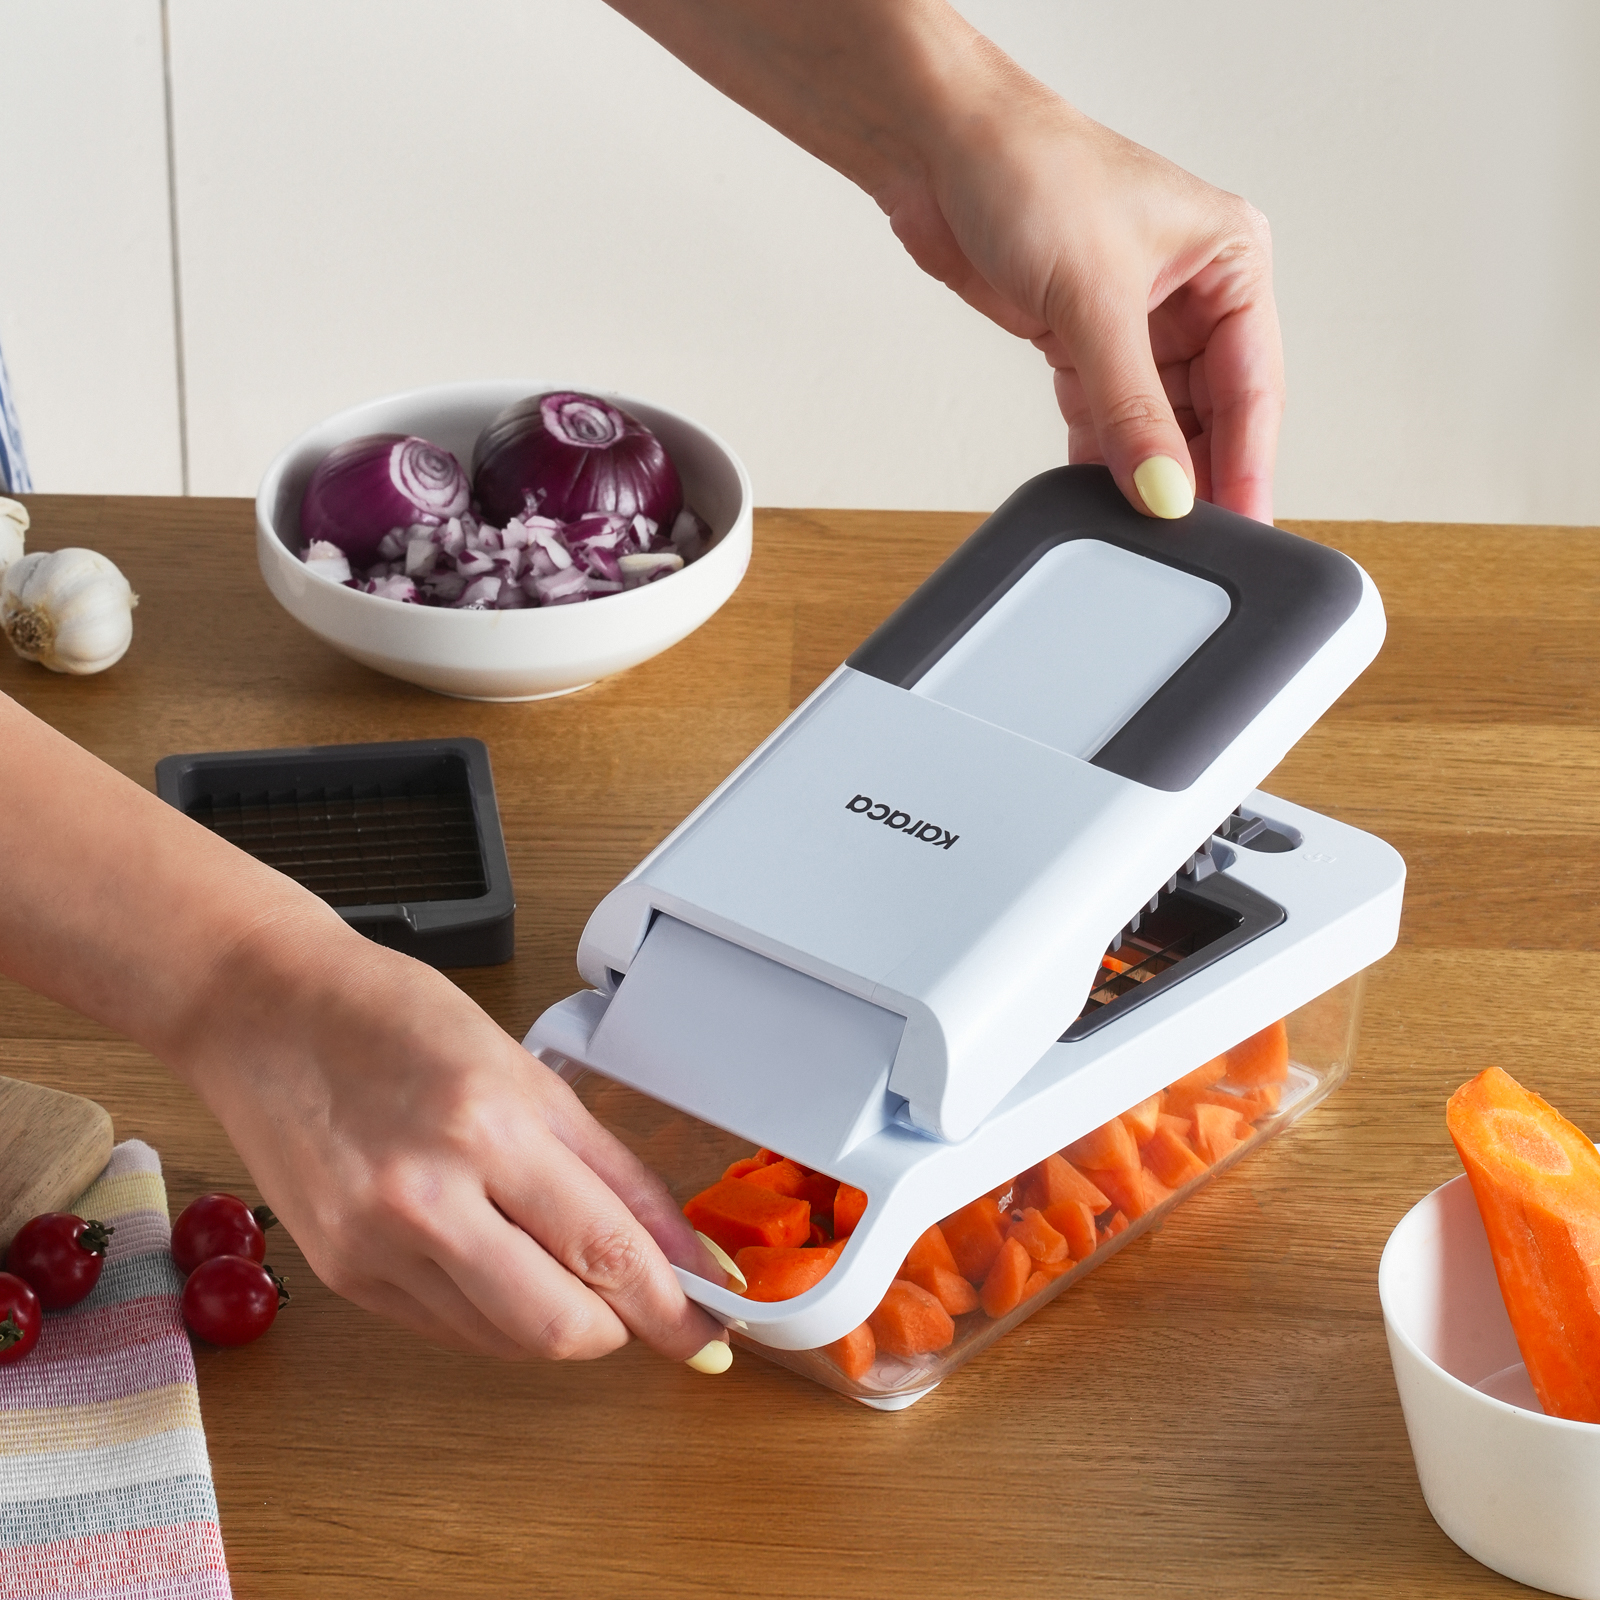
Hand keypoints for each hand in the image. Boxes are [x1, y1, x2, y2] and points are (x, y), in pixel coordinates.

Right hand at [172, 905, 729, 1363]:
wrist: (263, 1012)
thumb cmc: (390, 1016)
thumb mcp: (523, 1069)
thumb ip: (607, 1167)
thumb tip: (672, 1249)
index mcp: (487, 1125)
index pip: (608, 1249)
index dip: (673, 1304)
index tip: (708, 1327)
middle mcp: (425, 1197)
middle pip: (561, 1325)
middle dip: (620, 1326)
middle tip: (642, 1300)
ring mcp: (375, 1247)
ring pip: (508, 1340)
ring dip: (560, 1320)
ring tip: (565, 1263)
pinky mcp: (343, 1277)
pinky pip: (452, 1329)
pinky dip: (498, 1312)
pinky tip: (503, 1262)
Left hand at [877, 62, 1283, 522]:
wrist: (936, 148)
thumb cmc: (1030, 170)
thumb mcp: (1094, 298)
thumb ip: (1132, 408)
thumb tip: (1162, 488)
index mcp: (1231, 260)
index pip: (1254, 386)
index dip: (1246, 464)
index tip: (1241, 528)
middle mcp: (1192, 292)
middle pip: (1209, 413)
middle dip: (1193, 474)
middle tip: (1186, 542)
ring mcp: (1135, 321)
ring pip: (1155, 422)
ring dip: (1143, 471)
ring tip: (1141, 527)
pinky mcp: (1079, 340)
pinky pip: (1104, 417)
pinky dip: (1098, 455)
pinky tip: (1099, 493)